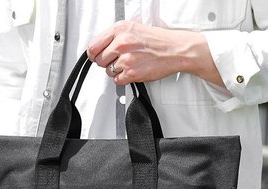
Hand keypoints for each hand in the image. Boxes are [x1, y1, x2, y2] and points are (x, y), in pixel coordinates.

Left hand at [87, 20, 224, 86]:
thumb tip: (100, 48)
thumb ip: (114, 37)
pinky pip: (117, 81)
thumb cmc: (157, 40)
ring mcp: (126, 59)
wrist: (174, 50)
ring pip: (108, 71)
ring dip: (116, 70)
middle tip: (119, 59)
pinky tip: (133, 71)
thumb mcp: (133, 29)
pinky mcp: (132, 73)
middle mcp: (122, 43)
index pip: (93, 46)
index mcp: (120, 29)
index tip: (96, 56)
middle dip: (107, 62)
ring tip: (129, 63)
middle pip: (99, 60)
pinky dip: (123, 78)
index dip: (94, 54)